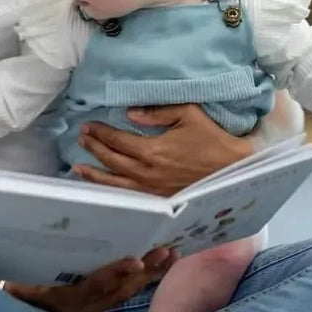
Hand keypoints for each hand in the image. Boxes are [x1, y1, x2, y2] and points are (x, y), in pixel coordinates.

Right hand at [9, 249, 176, 311]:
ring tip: (170, 254)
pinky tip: (157, 265)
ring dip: (149, 274)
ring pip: (125, 292)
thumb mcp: (5, 292)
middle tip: (165, 251)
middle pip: (118, 290)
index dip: (114, 274)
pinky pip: (122, 293)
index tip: (134, 261)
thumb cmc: (9, 302)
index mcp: (62, 302)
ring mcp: (91, 310)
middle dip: (143, 271)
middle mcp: (81, 309)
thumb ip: (1, 283)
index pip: (92, 288)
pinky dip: (140, 279)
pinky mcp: (95, 307)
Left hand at [73, 104, 251, 195]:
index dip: (100, 132)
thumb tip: (130, 114)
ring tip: (77, 168)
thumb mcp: (188, 114)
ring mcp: (152, 189)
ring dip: (94, 174)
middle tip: (81, 138)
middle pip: (111, 160)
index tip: (88, 126)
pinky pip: (128, 196)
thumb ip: (157, 112)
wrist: (234, 169)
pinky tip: (102, 188)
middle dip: (93, 148)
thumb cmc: (212, 139)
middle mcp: (147, 172)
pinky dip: (112, 191)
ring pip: (115, 182)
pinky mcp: (158, 199)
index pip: (117, 140)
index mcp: (153, 150)